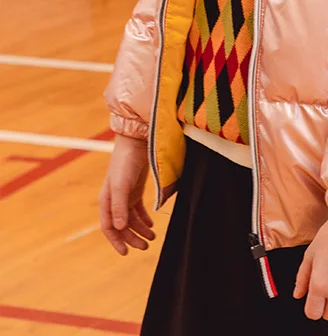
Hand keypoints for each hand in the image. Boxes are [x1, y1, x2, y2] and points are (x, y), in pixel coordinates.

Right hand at [98, 134, 155, 254]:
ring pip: (131, 218)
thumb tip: (119, 227)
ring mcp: (125, 194)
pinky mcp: (135, 188)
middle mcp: (114, 199)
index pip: (109, 227)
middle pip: (122, 225)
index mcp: (106, 201)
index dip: (116, 241)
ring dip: (140, 229)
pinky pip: (138, 209)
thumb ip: (120, 206)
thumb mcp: (122, 185)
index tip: (125, 253)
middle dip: (132, 237)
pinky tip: (151, 223)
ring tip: (153, 237)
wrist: (136, 141)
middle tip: (146, 246)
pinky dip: (144, 218)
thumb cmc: (126, 162)